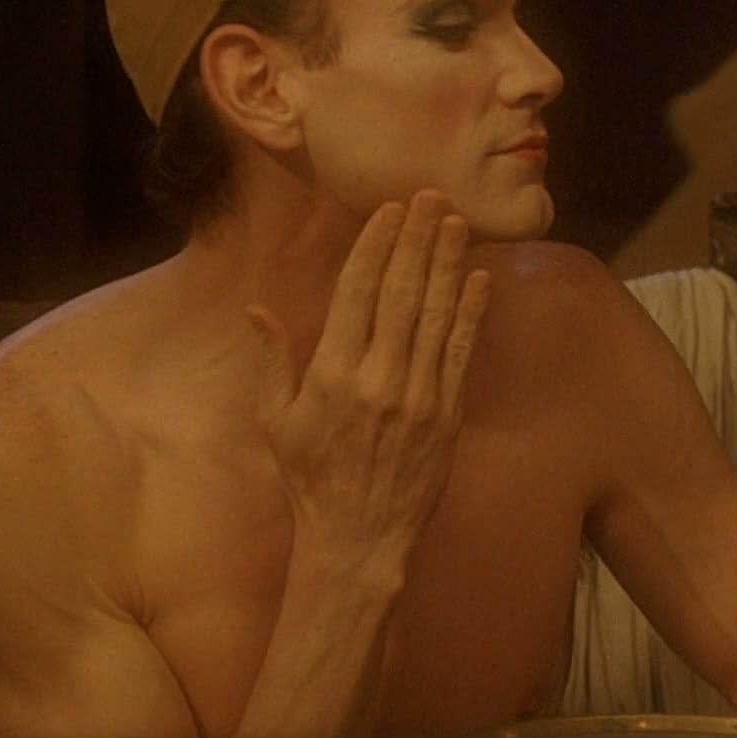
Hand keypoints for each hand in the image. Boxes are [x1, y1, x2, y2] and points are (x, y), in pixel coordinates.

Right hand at [246, 191, 490, 551]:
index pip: (356, 292)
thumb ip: (273, 361)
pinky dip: (471, 314)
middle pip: (400, 293)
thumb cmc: (311, 480)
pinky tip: (479, 280)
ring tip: (456, 223)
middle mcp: (377, 378)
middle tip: (430, 197)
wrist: (358, 540)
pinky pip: (460, 354)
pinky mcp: (447, 415)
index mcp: (331, 374)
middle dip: (416, 239)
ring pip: (435, 315)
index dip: (375, 246)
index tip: (388, 211)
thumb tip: (257, 310)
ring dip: (447, 264)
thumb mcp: (276, 422)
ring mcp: (418, 396)